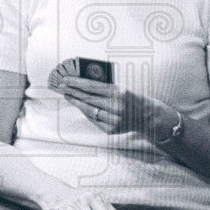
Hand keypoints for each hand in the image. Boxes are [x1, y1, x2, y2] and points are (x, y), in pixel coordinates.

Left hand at [54, 76, 169, 139]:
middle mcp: (115, 106)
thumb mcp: (121, 89)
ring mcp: (113, 120)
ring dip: (76, 102)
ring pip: (88, 110)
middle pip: (88, 98)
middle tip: (61, 87)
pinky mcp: (111, 130)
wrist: (148, 117)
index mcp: (118, 92)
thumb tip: (82, 83)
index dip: (76, 83)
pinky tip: (80, 107)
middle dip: (72, 92)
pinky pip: (94, 120)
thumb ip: (104, 87)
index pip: (92, 86)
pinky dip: (86, 113)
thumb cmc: (133, 99)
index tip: (65, 79)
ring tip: (67, 96)